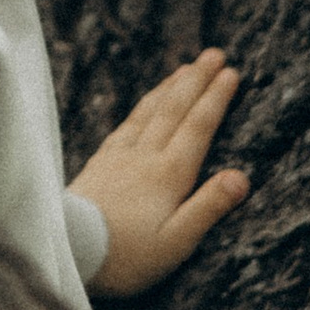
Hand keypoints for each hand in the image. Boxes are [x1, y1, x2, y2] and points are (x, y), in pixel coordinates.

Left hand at [71, 49, 249, 295]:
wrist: (68, 249)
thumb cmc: (126, 255)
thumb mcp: (176, 242)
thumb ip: (208, 207)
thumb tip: (242, 177)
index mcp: (169, 175)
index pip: (198, 127)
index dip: (216, 99)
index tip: (231, 73)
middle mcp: (145, 157)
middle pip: (175, 109)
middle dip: (196, 80)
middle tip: (214, 54)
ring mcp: (119, 156)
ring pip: (150, 111)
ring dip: (170, 87)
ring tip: (185, 68)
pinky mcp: (100, 163)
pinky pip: (127, 124)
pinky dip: (142, 106)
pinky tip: (145, 104)